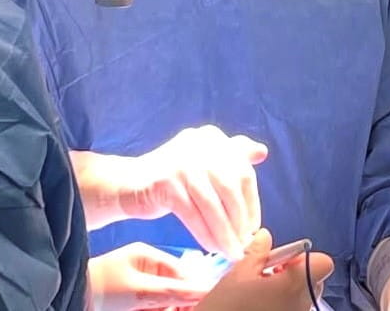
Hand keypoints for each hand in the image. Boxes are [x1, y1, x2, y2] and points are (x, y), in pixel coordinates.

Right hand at [73, 126, 267, 257]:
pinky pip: (192, 213)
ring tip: (230, 252)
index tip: (253, 227)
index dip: (251, 202)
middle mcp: (199, 144)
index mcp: (212, 137)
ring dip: (224, 233)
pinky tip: (210, 247)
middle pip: (230, 187)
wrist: (128, 183)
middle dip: (239, 220)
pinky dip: (204, 233)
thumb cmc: (173, 179)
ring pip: (212, 204)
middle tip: (243, 244)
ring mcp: (181, 161)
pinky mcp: (166, 181)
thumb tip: (261, 152)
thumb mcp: (204, 163)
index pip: (243, 172)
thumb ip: (232, 157)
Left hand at [88, 242, 211, 310]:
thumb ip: (172, 291)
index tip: (204, 300)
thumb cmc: (102, 288)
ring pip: (164, 299)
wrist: (69, 296)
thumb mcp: (140, 291)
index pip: (181, 271)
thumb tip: (204, 289)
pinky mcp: (131, 300)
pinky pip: (152, 306)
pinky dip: (157, 310)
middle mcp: (145, 268)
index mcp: (148, 255)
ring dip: (168, 307)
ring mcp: (137, 285)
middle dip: (181, 301)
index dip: (194, 288)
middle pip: (174, 287)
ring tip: (166, 310)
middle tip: (186, 309)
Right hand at [195, 229, 333, 310]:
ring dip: (286, 291)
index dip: (305, 257)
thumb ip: (258, 252)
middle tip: (266, 275)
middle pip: (315, 282)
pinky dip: (280, 306)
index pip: (324, 264)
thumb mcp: (239, 273)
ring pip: (302, 299)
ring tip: (257, 294)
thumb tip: (265, 236)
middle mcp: (302, 305)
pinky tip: (257, 307)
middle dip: (295, 274)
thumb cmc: (227, 306)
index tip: (281, 260)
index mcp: (295, 285)